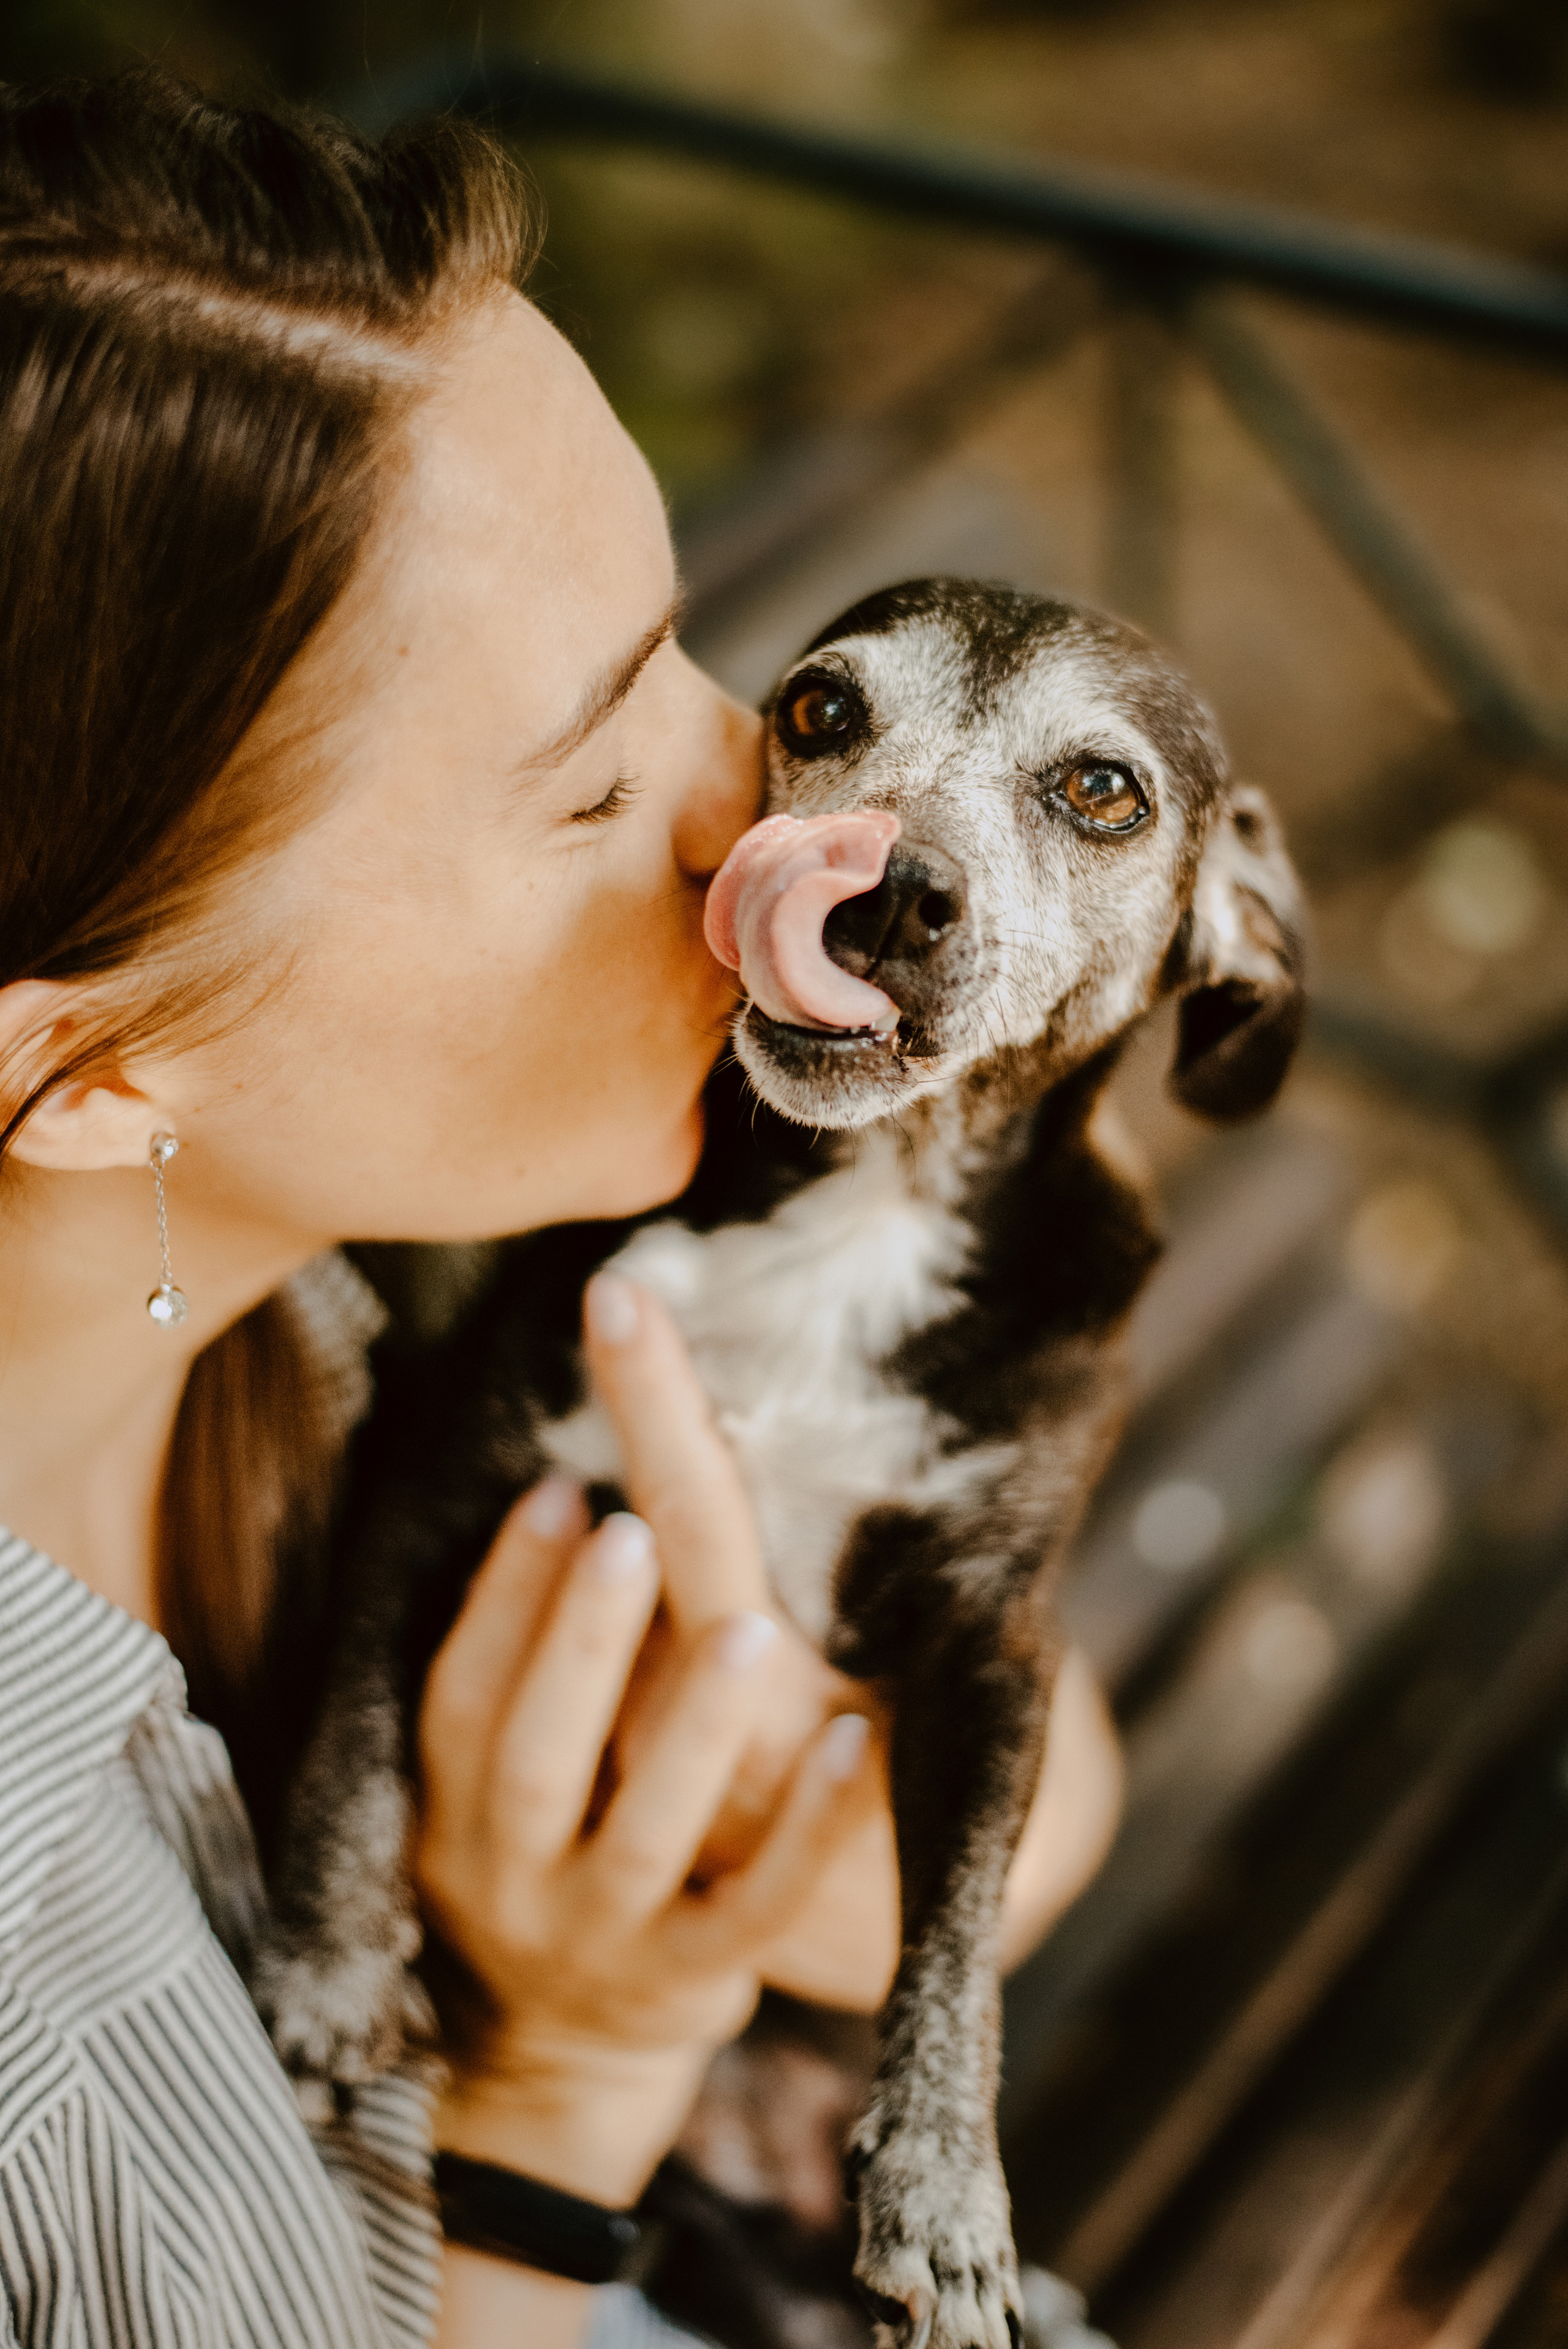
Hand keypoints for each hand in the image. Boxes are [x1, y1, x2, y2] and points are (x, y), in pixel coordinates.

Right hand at [413, 1278, 877, 2205]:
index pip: (462, 1691)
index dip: (502, 1593)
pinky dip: (805, 1828)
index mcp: (455, 1806)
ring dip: (692, 1726)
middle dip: (579, 1642)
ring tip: (746, 1627)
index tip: (555, 1484)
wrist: (559, 2056)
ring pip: (647, 1831)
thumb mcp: (496, 1777)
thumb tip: (571, 1484)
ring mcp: (604, 1937)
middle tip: (628, 1529)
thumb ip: (521, 1672)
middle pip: (535, 1758)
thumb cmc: (546, 1850)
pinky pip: (758, 1905)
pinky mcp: (695, 1981)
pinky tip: (861, 1743)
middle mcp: (510, 1877)